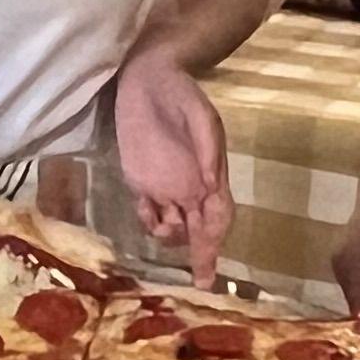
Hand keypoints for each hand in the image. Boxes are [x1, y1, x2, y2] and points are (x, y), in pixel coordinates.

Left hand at [110, 53, 234, 286]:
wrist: (150, 77)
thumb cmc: (182, 95)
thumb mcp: (202, 117)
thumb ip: (207, 150)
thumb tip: (211, 183)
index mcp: (210, 176)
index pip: (218, 217)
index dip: (218, 242)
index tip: (215, 265)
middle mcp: (189, 188)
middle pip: (198, 231)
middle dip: (201, 257)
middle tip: (200, 282)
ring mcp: (164, 187)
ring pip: (173, 227)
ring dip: (172, 239)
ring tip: (167, 233)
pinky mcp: (140, 181)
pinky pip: (146, 212)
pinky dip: (148, 222)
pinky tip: (148, 219)